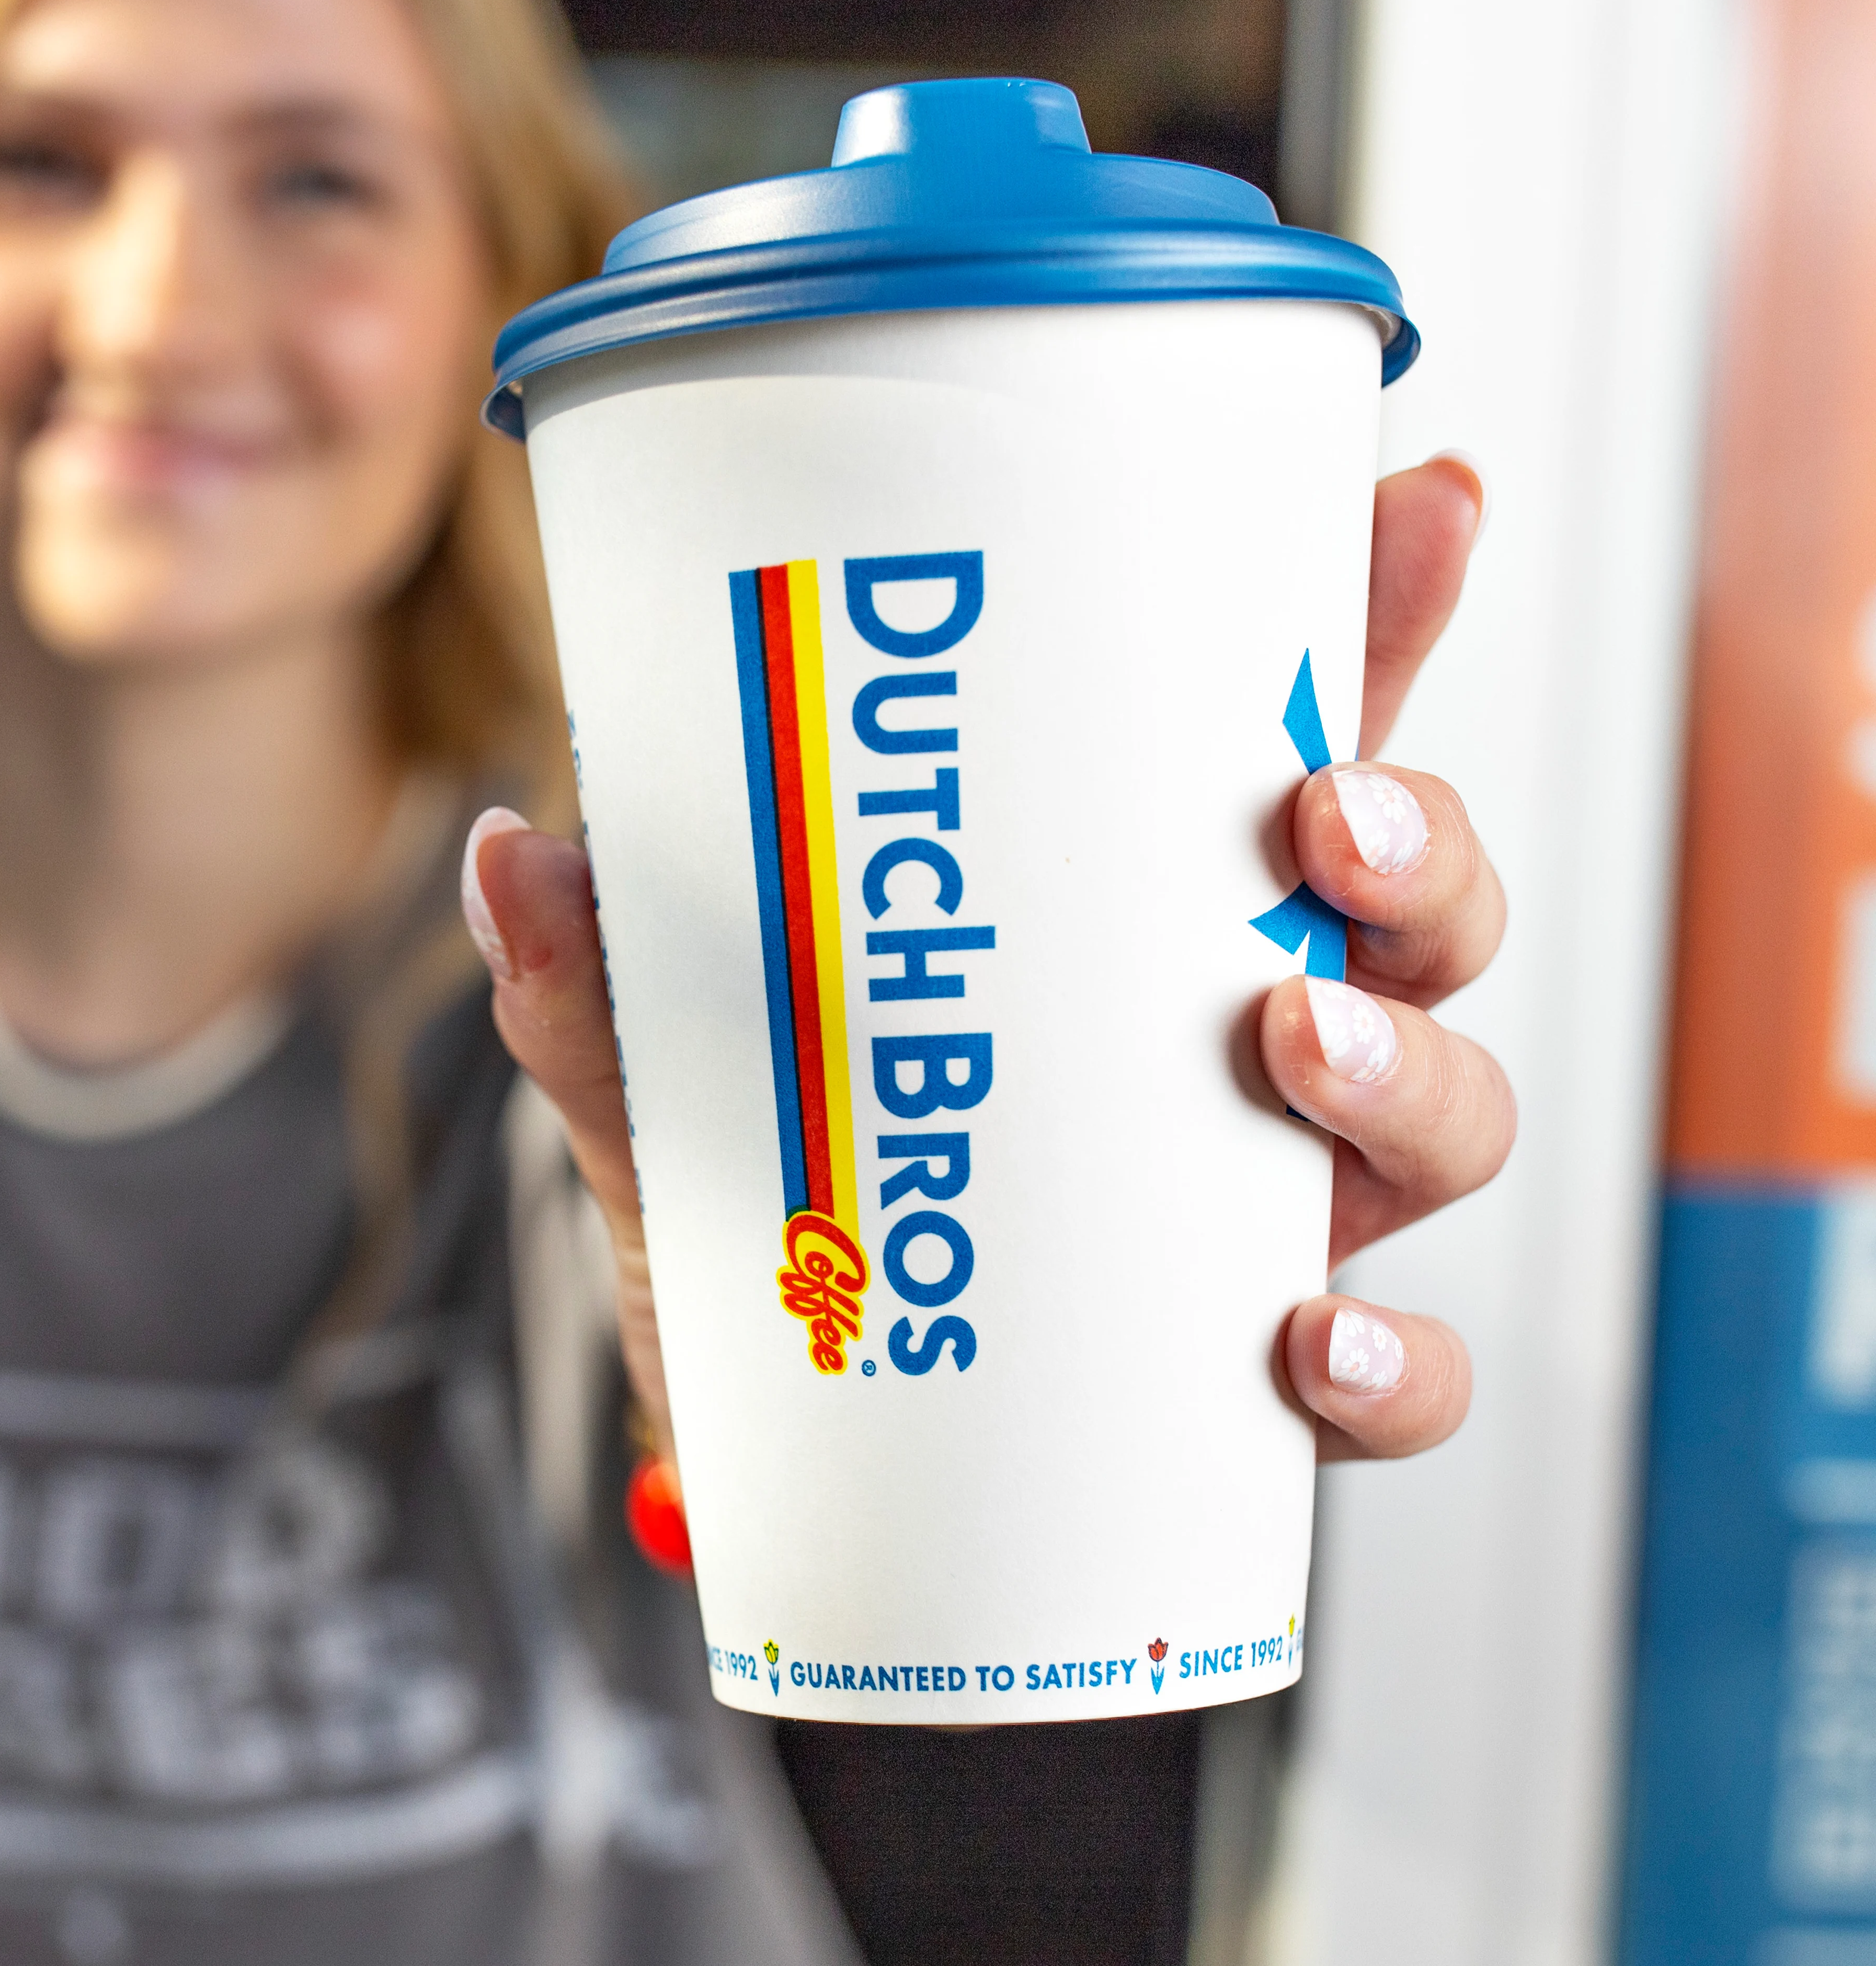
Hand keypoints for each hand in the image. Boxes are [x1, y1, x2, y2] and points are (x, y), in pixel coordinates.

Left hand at [463, 452, 1507, 1471]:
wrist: (772, 1466)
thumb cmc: (769, 1235)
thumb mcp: (671, 1104)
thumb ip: (605, 997)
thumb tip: (515, 855)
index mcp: (1134, 939)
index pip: (1286, 753)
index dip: (1379, 617)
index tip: (1418, 499)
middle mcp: (1241, 1055)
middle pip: (1416, 917)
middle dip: (1416, 848)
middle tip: (1325, 821)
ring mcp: (1272, 1214)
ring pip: (1450, 1112)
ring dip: (1409, 1070)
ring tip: (1298, 1046)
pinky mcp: (1261, 1386)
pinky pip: (1401, 1378)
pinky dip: (1392, 1370)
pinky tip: (1309, 1347)